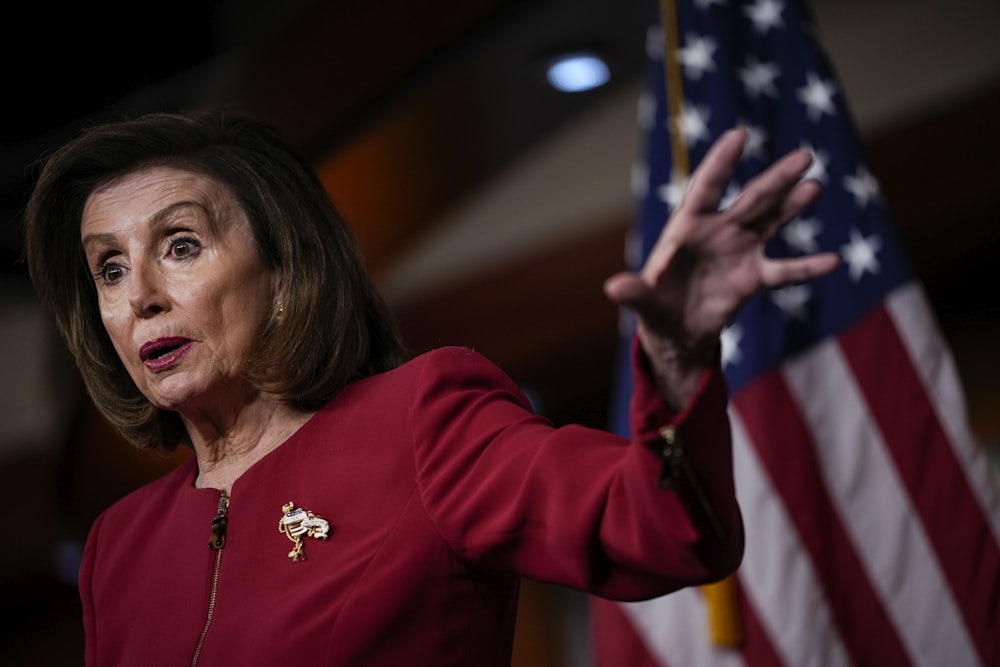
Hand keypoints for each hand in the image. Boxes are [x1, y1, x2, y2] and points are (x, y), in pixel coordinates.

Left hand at [603, 127, 839, 405]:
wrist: (675, 332)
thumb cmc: (654, 306)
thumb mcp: (642, 302)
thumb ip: (633, 292)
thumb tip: (614, 287)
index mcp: (688, 227)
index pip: (707, 187)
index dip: (721, 162)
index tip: (740, 135)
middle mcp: (719, 231)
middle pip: (751, 199)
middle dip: (776, 179)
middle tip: (804, 156)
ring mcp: (740, 250)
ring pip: (772, 221)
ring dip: (793, 205)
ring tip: (815, 187)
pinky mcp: (754, 277)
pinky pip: (784, 270)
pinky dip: (807, 267)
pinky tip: (833, 261)